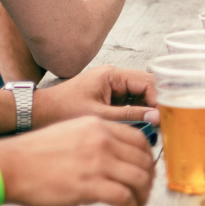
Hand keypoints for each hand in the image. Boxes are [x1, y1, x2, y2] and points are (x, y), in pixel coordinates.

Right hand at [0, 117, 153, 205]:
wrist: (12, 165)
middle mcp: (102, 140)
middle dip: (148, 181)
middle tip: (143, 193)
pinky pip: (125, 199)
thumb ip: (94, 140)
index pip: (139, 139)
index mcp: (97, 125)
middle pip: (144, 161)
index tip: (145, 171)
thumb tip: (113, 158)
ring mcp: (98, 162)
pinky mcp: (91, 185)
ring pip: (140, 180)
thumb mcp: (70, 132)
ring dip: (142, 198)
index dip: (148, 159)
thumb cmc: (34, 154)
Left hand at [34, 64, 158, 125]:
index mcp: (112, 75)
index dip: (160, 100)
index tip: (165, 119)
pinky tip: (140, 129)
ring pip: (141, 96)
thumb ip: (130, 116)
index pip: (148, 82)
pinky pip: (130, 103)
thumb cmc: (64, 111)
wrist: (40, 114)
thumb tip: (157, 118)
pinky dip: (137, 114)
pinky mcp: (108, 97)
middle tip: (163, 126)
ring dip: (148, 111)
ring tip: (154, 130)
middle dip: (157, 105)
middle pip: (147, 87)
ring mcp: (112, 86)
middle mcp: (114, 77)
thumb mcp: (100, 116)